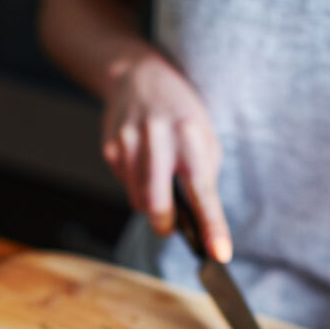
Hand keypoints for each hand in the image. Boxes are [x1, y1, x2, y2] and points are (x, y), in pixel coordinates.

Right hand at [102, 53, 231, 261]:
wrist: (137, 75)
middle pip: (158, 204)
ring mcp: (128, 142)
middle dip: (166, 224)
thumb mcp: (205, 133)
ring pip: (139, 201)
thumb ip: (205, 174)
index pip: (202, 190)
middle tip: (172, 225)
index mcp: (190, 133)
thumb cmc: (180, 112)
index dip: (212, 225)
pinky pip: (126, 187)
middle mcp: (157, 136)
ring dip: (152, 203)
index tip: (220, 253)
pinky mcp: (110, 148)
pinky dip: (137, 186)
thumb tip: (201, 221)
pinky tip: (142, 162)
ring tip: (160, 176)